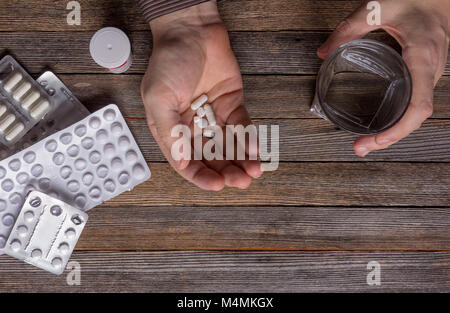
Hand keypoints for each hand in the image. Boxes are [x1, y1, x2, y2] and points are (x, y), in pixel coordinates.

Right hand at [141, 1, 261, 190]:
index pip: (187, 162)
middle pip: (212, 159)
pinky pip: (243, 127)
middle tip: (241, 181)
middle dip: (227, 172)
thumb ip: (169, 131)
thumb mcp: (159, 98)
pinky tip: (256, 150)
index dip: (201, 177)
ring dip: (242, 161)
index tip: (217, 185)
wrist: (193, 31)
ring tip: (254, 172)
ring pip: (230, 147)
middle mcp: (193, 127)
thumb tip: (182, 162)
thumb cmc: (169, 61)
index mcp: (172, 130)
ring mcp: (214, 117)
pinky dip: (250, 139)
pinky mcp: (232, 105)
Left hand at [317, 0, 449, 156]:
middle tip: (360, 148)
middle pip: (416, 117)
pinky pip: (416, 104)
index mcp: (422, 56)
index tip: (377, 140)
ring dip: (394, 132)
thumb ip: (349, 28)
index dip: (399, 129)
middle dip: (391, 138)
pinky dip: (399, 120)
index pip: (419, 105)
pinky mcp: (425, 75)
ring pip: (417, 114)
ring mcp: (431, 75)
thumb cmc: (415, 0)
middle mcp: (430, 71)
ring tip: (367, 143)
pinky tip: (382, 126)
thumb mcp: (378, 8)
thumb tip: (323, 52)